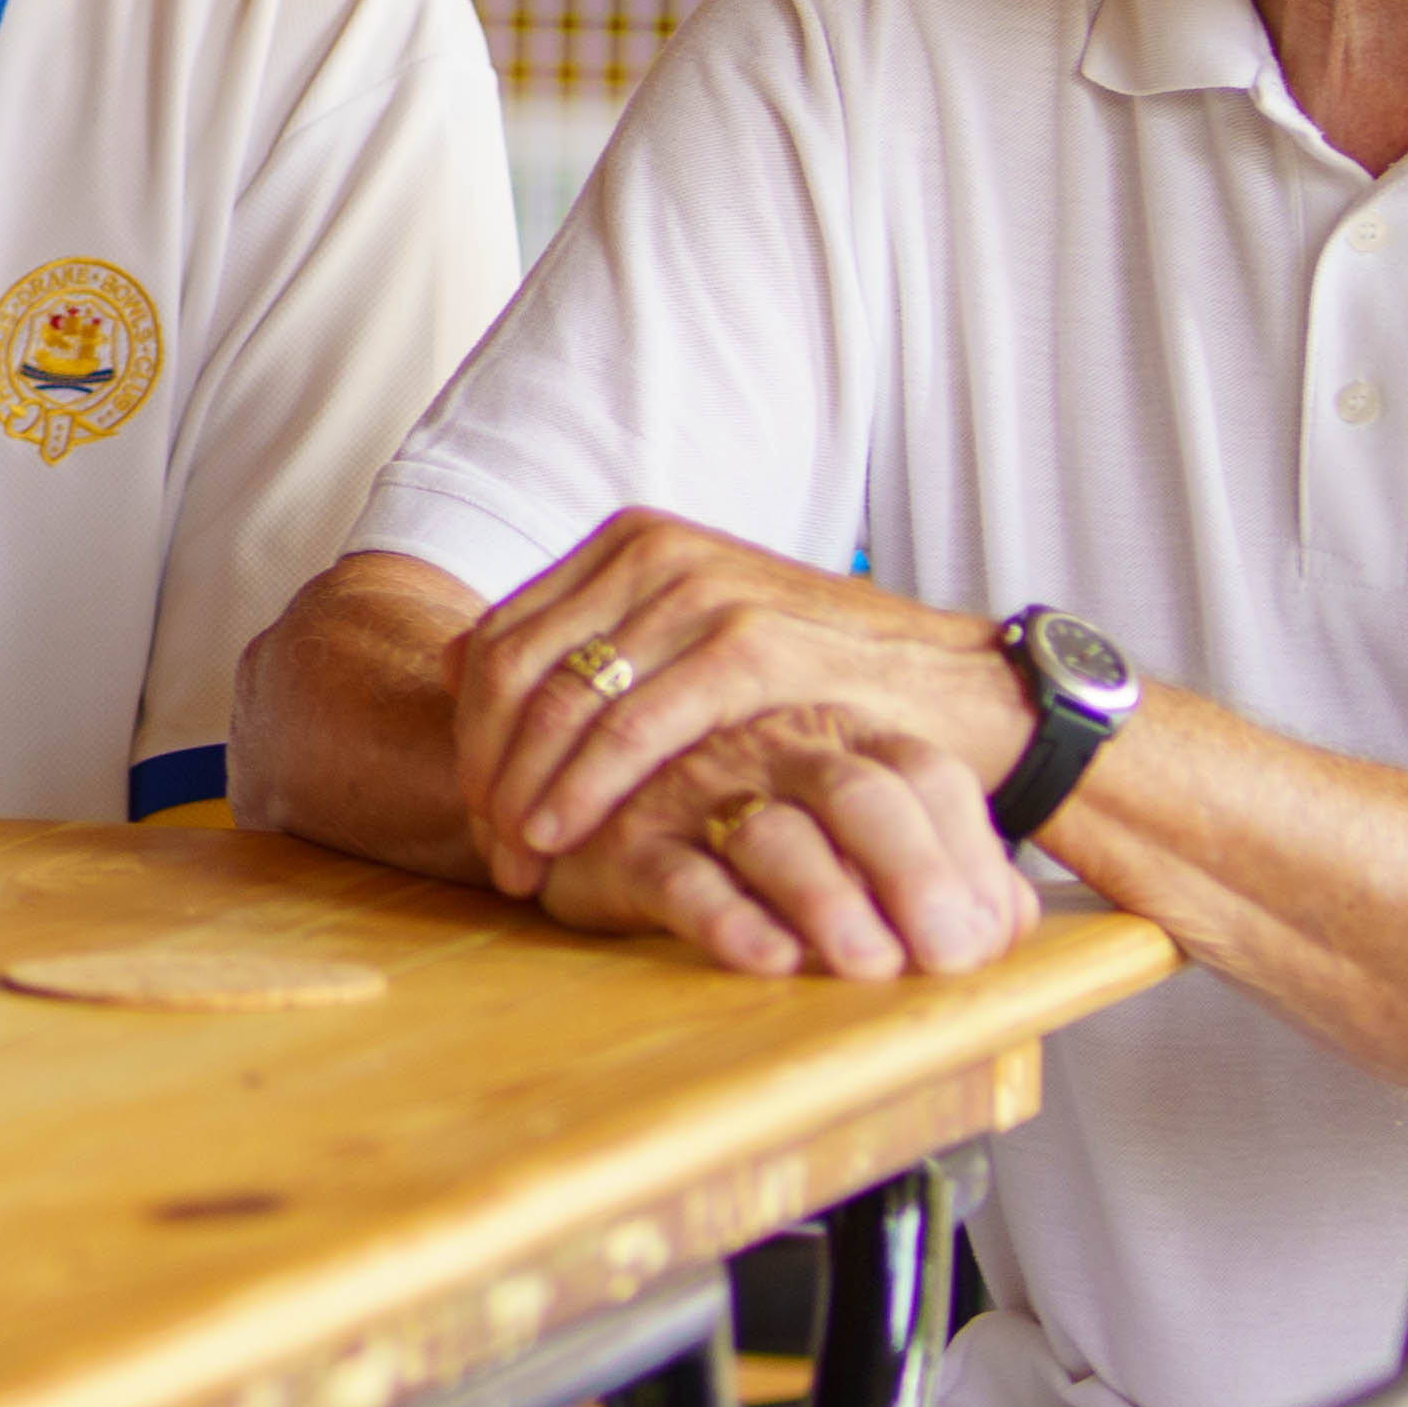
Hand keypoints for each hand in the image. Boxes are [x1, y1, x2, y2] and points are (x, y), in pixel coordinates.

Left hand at [456, 515, 1038, 973]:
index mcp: (626, 544)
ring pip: (561, 701)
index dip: (470, 735)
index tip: (473, 812)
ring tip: (519, 862)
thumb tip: (448, 660)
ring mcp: (701, 591)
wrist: (958, 690)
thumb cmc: (814, 682)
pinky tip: (566, 838)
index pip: (501, 640)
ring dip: (524, 792)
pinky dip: (587, 788)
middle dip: (487, 771)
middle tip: (489, 851)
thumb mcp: (685, 644)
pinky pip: (633, 727)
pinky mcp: (749, 645)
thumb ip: (580, 643)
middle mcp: (653, 551)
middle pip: (514, 672)